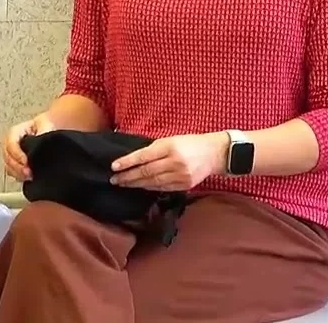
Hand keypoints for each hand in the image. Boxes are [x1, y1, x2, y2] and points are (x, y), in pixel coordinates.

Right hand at [2, 112, 55, 180]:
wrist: (44, 130)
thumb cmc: (43, 126)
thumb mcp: (44, 125)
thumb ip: (43, 131)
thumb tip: (42, 139)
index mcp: (14, 132)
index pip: (11, 144)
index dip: (17, 154)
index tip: (26, 162)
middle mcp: (8, 143)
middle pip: (7, 157)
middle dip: (17, 167)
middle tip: (28, 173)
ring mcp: (10, 154)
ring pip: (8, 166)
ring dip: (17, 173)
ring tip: (29, 177)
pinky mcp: (14, 162)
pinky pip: (12, 171)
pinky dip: (18, 176)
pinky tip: (27, 178)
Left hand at [110, 132, 227, 191]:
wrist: (214, 154)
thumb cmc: (188, 143)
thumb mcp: (169, 140)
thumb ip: (152, 149)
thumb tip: (132, 159)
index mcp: (169, 147)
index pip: (143, 156)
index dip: (127, 162)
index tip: (114, 167)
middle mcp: (174, 162)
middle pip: (146, 171)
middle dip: (128, 176)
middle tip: (114, 179)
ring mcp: (180, 175)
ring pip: (153, 182)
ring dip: (136, 183)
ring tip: (123, 183)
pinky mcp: (184, 185)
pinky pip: (162, 187)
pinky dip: (149, 186)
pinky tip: (140, 186)